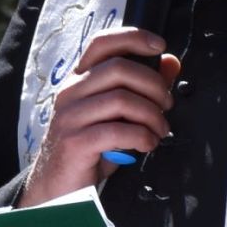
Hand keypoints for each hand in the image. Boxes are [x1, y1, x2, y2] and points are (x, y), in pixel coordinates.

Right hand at [17, 27, 179, 205]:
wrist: (57, 188)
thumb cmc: (89, 150)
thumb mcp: (116, 116)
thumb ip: (141, 88)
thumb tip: (170, 63)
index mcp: (79, 81)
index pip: (102, 43)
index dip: (133, 37)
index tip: (159, 46)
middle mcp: (70, 93)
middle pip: (119, 68)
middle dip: (154, 85)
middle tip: (166, 106)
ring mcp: (70, 117)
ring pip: (122, 99)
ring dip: (152, 115)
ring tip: (159, 130)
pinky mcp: (75, 142)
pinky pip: (118, 131)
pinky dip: (141, 137)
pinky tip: (146, 144)